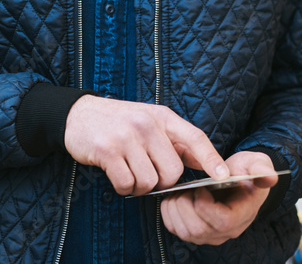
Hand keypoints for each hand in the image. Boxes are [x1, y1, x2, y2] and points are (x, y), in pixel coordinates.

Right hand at [64, 95, 228, 195]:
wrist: (77, 114)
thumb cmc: (120, 122)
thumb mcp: (150, 121)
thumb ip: (175, 141)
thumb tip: (207, 164)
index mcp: (163, 116)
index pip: (195, 138)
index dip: (211, 158)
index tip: (224, 175)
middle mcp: (147, 124)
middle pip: (173, 172)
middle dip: (162, 182)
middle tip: (147, 173)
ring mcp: (127, 137)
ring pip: (150, 182)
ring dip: (140, 186)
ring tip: (129, 171)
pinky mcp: (107, 151)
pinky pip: (126, 185)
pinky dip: (123, 187)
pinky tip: (116, 174)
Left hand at [160, 151, 277, 245]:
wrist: (237, 179)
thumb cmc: (246, 171)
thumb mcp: (255, 163)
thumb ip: (261, 168)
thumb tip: (271, 177)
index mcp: (242, 215)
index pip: (222, 222)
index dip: (206, 206)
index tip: (201, 187)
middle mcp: (226, 231)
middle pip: (199, 230)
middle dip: (186, 207)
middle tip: (187, 188)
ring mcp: (210, 235)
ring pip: (185, 232)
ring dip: (176, 209)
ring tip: (180, 191)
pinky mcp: (195, 233)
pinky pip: (176, 230)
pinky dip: (169, 214)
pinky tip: (174, 198)